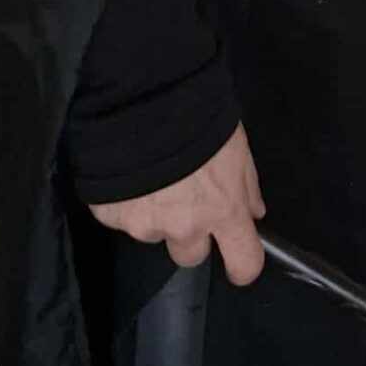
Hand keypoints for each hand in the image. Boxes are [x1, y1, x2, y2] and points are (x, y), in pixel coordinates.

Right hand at [87, 121, 267, 286]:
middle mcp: (185, 228)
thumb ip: (246, 186)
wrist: (143, 100)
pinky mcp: (111, 216)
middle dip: (190, 234)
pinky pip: (121, 218)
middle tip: (183, 200)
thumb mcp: (237, 147)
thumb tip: (254, 214)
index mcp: (224, 211)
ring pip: (153, 234)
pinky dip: (125, 202)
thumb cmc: (200, 118)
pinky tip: (127, 173)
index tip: (238, 261)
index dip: (243, 266)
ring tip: (150, 176)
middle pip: (190, 256)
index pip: (244, 263)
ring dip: (155, 214)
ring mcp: (144, 225)